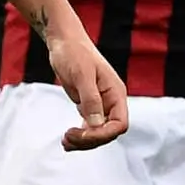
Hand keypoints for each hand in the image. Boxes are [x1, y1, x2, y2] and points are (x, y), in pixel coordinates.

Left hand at [44, 26, 129, 150]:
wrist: (64, 41)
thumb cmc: (74, 53)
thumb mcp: (81, 75)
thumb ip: (91, 100)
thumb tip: (97, 125)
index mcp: (116, 93)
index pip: (120, 124)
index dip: (103, 134)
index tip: (81, 134)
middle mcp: (111, 101)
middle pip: (109, 132)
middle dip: (90, 139)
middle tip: (67, 138)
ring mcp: (101, 104)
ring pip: (99, 132)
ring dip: (84, 141)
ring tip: (65, 142)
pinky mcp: (89, 104)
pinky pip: (89, 126)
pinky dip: (80, 135)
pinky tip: (67, 138)